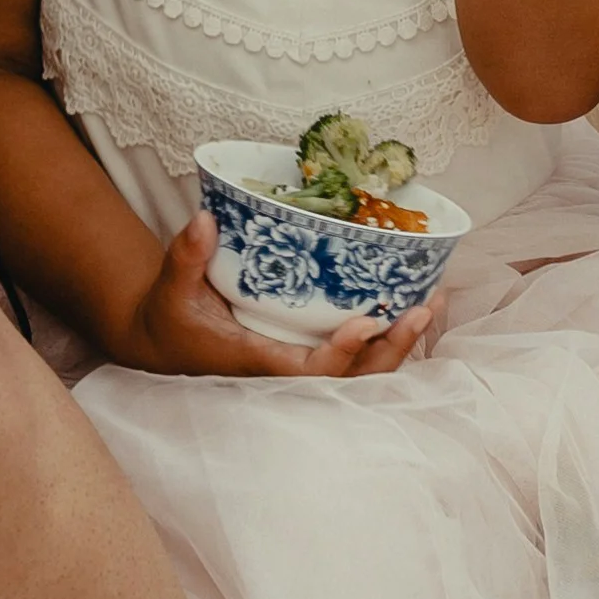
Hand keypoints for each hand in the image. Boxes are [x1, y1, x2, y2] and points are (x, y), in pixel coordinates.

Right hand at [113, 211, 437, 379]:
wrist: (168, 342)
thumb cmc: (172, 318)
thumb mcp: (171, 288)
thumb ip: (186, 256)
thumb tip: (205, 219)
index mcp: (257, 362)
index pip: (309, 372)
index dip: (342, 354)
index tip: (366, 323)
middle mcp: (287, 373)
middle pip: (352, 379)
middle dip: (390, 350)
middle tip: (419, 309)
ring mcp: (301, 366)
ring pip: (362, 372)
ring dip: (399, 344)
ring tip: (429, 302)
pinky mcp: (308, 354)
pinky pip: (357, 358)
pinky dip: (388, 338)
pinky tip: (414, 307)